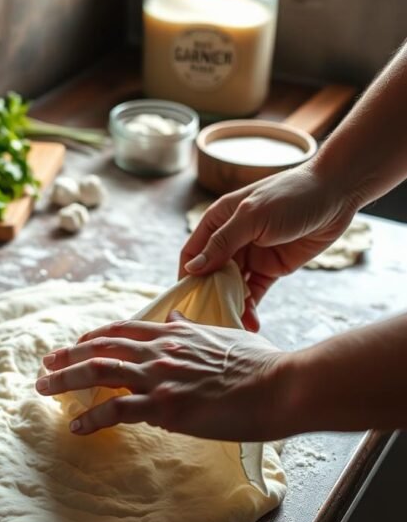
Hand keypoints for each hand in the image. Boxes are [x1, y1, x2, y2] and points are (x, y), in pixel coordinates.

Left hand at [35, 311, 288, 439]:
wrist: (280, 385)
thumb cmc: (262, 364)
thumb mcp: (225, 335)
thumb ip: (194, 328)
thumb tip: (174, 317)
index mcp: (176, 334)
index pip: (123, 330)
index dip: (94, 337)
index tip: (75, 344)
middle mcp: (162, 350)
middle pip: (102, 348)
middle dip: (68, 356)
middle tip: (45, 364)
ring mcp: (161, 377)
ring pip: (100, 373)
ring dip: (67, 380)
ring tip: (43, 388)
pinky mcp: (166, 406)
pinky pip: (117, 410)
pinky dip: (92, 418)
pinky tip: (76, 427)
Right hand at [180, 162, 358, 329]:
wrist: (336, 193)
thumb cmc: (291, 195)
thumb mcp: (252, 217)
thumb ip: (223, 243)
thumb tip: (193, 269)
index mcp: (219, 220)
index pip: (192, 253)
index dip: (186, 277)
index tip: (185, 303)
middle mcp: (231, 239)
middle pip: (210, 275)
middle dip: (209, 298)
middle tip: (210, 323)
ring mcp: (252, 255)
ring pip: (232, 287)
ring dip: (231, 306)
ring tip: (232, 327)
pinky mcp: (272, 268)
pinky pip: (255, 292)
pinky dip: (251, 308)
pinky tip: (251, 324)